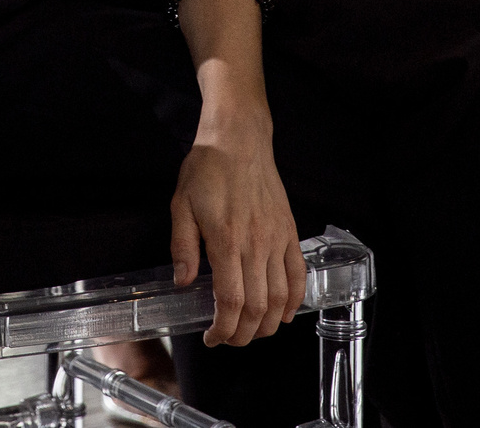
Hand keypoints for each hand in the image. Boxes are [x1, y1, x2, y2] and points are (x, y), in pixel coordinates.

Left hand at [169, 106, 305, 346]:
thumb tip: (183, 283)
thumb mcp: (181, 205)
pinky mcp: (289, 232)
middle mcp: (255, 244)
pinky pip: (298, 274)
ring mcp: (276, 239)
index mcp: (226, 240)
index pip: (230, 301)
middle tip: (229, 339)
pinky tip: (284, 313)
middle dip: (243, 334)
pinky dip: (295, 300)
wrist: (238, 140)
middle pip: (257, 307)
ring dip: (268, 324)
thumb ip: (182, 248)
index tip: (212, 337)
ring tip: (252, 331)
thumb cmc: (207, 169)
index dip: (223, 329)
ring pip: (280, 297)